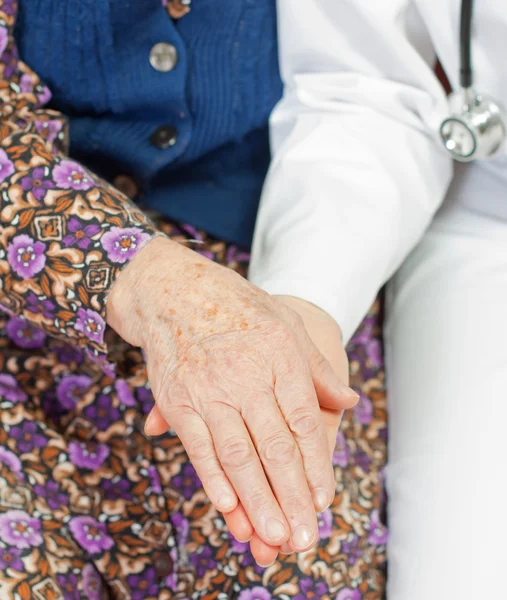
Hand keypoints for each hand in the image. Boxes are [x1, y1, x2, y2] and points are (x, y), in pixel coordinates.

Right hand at [107, 237, 357, 551]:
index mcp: (281, 358)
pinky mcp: (179, 400)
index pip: (303, 423)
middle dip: (292, 496)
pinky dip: (212, 478)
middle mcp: (247, 376)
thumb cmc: (239, 310)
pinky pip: (198, 445)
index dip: (316, 465)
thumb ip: (317, 370)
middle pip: (275, 446)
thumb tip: (349, 403)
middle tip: (304, 537)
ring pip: (239, 453)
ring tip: (273, 534)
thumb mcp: (287, 326)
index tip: (325, 500)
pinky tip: (228, 506)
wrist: (177, 292)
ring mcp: (210, 390)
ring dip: (257, 498)